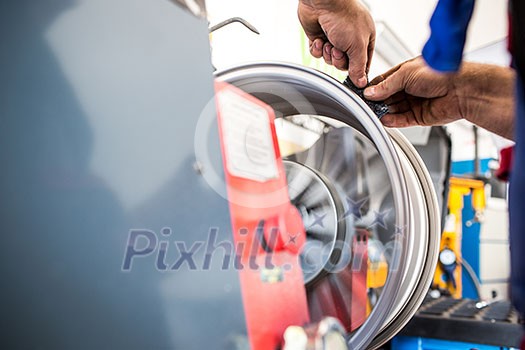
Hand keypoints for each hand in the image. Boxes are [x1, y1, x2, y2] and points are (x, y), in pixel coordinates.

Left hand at [298, 0, 374, 87]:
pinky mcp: (319, 37)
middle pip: (345, 64)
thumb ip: (359, 66)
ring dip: (328, 54)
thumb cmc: (344, 17)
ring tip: (328, 42)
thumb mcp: (357, 45)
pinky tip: (319, 40)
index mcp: (365, 38)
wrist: (322, 2)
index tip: (353, 78)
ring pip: (330, 60)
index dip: (358, 71)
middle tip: (337, 50)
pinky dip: (317, 49)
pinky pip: (318, 53)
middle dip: (339, 60)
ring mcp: (334, 38)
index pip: (364, 63)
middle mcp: (350, 39)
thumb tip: (361, 82)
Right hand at [364, 57, 514, 139]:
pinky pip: (402, 120)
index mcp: (406, 73)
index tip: (361, 93)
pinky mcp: (419, 117)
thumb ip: (386, 85)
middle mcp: (410, 88)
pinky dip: (392, 121)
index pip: (383, 81)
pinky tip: (384, 120)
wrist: (463, 90)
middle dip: (376, 101)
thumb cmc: (441, 74)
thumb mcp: (407, 74)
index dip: (372, 88)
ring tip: (372, 114)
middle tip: (365, 105)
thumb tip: (370, 92)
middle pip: (387, 97)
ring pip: (393, 109)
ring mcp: (415, 102)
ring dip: (383, 112)